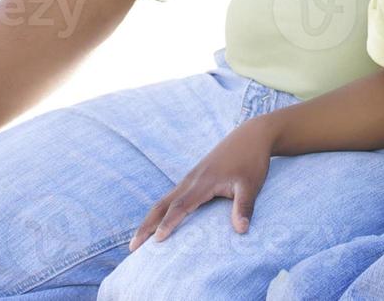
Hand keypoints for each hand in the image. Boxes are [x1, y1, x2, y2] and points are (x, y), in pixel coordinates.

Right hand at [130, 118, 275, 249]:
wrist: (251, 136)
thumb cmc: (251, 161)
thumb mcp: (250, 185)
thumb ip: (244, 207)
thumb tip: (241, 231)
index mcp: (203, 182)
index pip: (180, 206)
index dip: (168, 223)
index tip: (156, 241)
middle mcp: (191, 180)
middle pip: (163, 204)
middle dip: (147, 225)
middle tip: (132, 247)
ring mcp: (191, 177)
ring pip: (165, 200)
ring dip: (150, 219)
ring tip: (139, 240)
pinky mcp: (194, 177)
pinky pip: (172, 196)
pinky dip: (161, 210)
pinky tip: (159, 221)